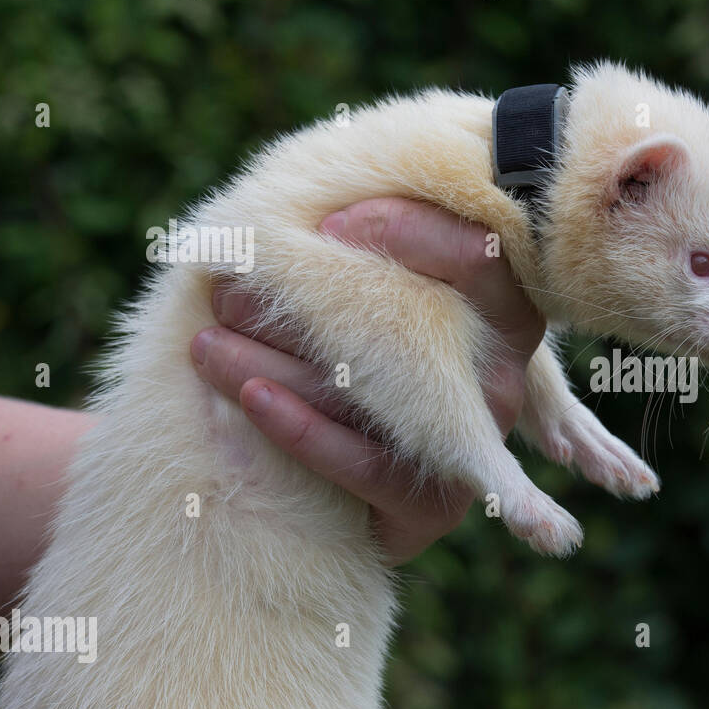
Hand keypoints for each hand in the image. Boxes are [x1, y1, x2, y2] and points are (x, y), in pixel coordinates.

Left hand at [190, 197, 545, 564]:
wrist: (334, 489)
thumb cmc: (350, 367)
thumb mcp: (367, 298)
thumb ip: (361, 248)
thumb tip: (294, 201)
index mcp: (498, 315)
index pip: (482, 256)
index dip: (411, 233)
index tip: (328, 227)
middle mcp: (501, 379)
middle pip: (426, 328)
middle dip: (322, 300)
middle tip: (232, 284)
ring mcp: (474, 445)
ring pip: (378, 395)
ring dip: (279, 361)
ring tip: (207, 339)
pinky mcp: (431, 506)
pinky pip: (366, 462)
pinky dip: (302, 428)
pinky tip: (247, 396)